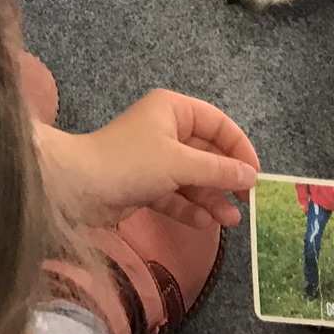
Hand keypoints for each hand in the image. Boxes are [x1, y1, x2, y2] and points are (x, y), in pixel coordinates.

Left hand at [36, 89, 258, 229]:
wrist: (78, 187)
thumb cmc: (131, 162)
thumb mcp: (180, 164)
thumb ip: (218, 170)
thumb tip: (252, 176)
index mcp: (172, 110)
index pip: (217, 123)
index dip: (239, 146)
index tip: (256, 173)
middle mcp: (164, 130)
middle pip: (206, 152)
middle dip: (226, 177)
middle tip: (248, 201)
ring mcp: (153, 158)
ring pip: (192, 177)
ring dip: (211, 198)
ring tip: (232, 221)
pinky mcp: (143, 184)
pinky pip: (175, 194)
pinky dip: (190, 208)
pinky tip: (206, 223)